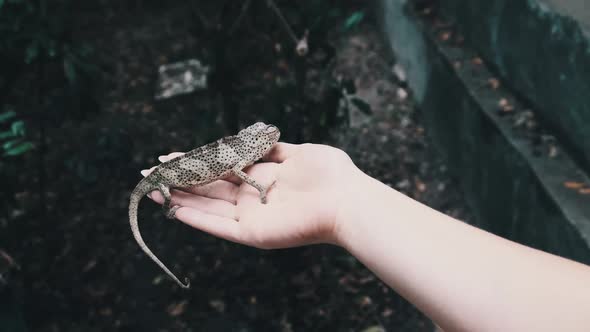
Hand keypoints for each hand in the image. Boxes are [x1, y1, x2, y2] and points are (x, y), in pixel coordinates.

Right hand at [142, 143, 361, 248]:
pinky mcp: (252, 234)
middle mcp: (252, 198)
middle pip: (208, 189)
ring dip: (179, 198)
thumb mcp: (298, 152)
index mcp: (261, 177)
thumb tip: (254, 139)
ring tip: (151, 187)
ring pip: (207, 207)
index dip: (195, 164)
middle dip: (179, 181)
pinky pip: (217, 226)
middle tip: (149, 172)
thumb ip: (272, 147)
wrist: (347, 200)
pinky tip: (172, 208)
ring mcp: (251, 217)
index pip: (220, 171)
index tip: (171, 157)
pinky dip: (194, 218)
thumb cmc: (329, 174)